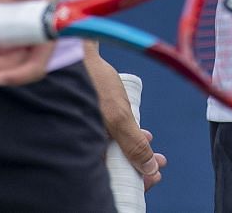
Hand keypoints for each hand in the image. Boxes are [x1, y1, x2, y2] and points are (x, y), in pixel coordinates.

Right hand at [86, 47, 165, 189]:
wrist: (76, 51)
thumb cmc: (90, 80)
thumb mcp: (117, 116)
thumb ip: (133, 144)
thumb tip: (148, 167)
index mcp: (82, 149)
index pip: (109, 178)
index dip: (132, 179)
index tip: (153, 177)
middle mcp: (80, 142)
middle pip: (111, 166)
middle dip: (135, 165)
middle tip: (156, 164)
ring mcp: (84, 129)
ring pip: (111, 150)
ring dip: (132, 150)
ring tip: (151, 146)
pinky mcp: (87, 117)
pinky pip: (107, 136)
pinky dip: (123, 137)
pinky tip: (139, 131)